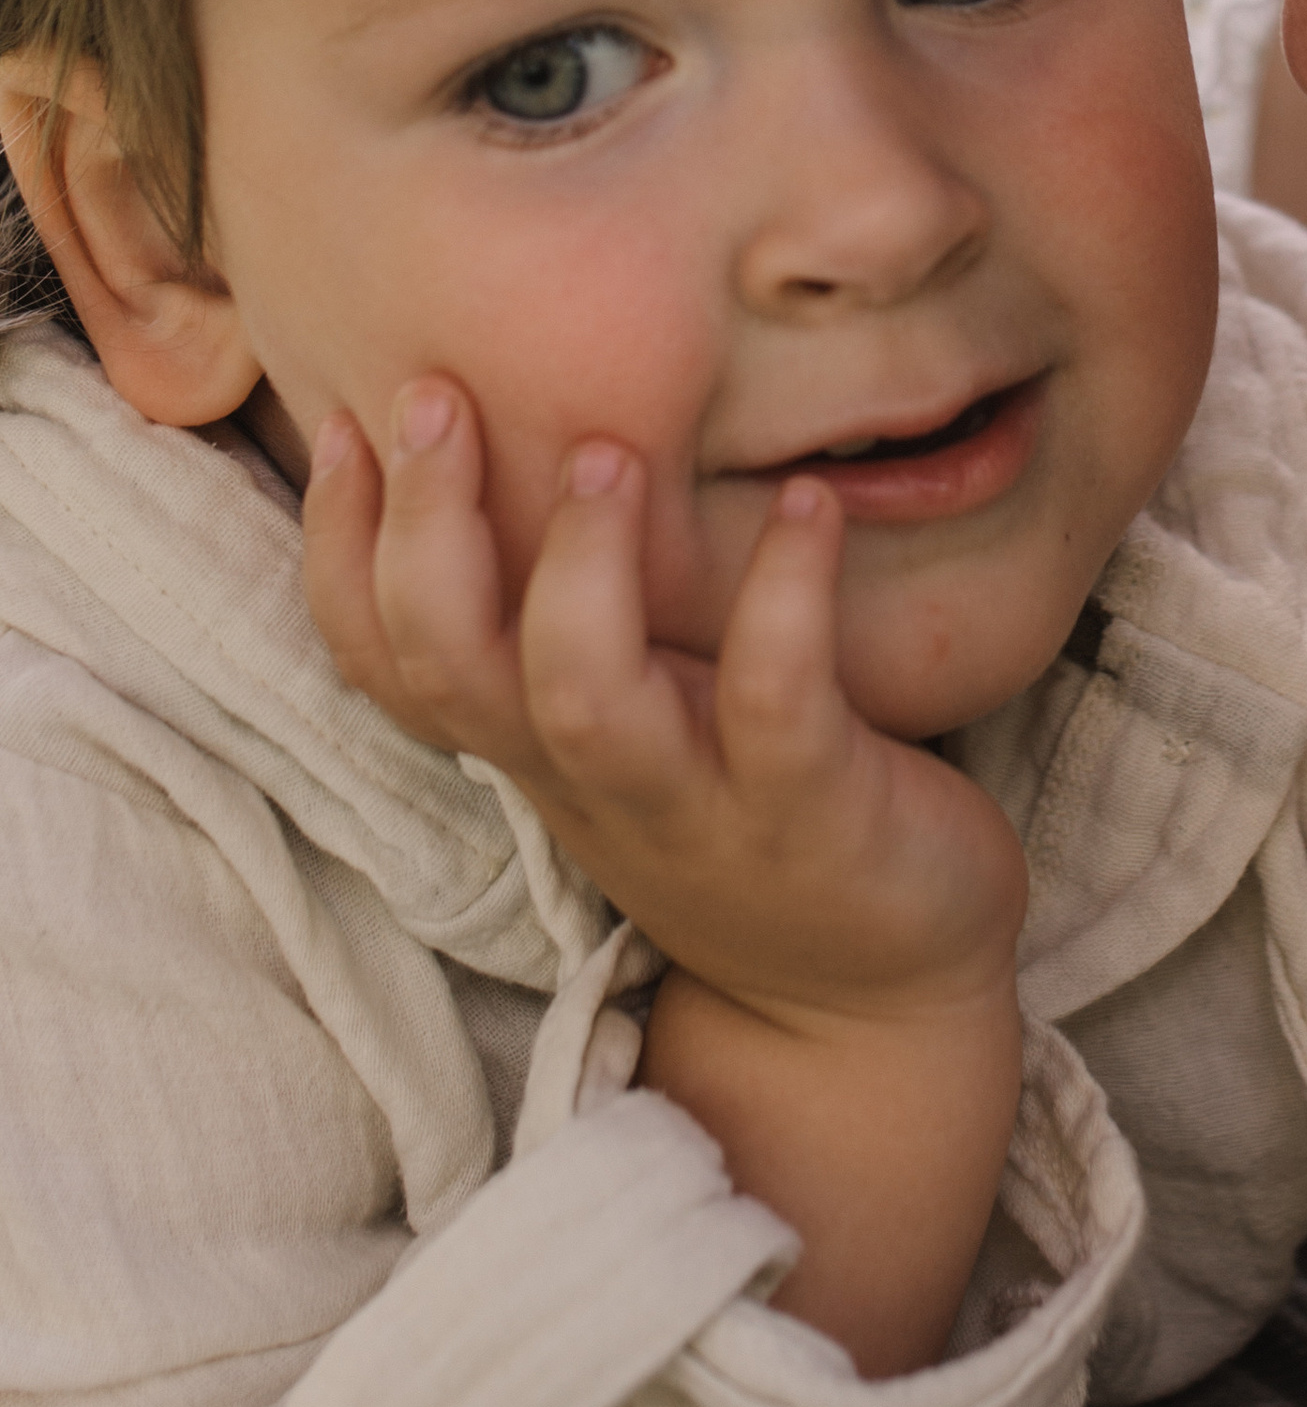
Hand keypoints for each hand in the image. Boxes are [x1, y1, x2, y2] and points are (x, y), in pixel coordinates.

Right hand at [303, 380, 1027, 1039]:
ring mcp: (694, 803)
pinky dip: (786, 596)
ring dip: (580, 570)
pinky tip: (810, 503)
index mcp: (535, 749)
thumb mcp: (639, 731)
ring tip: (607, 452)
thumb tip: (538, 460)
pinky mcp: (809, 813)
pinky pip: (777, 704)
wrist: (868, 1008)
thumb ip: (581, 631)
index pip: (387, 661)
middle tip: (436, 398)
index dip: (339, 552)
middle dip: (425, 532)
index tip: (338, 421)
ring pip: (584, 698)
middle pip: (451, 665)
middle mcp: (589, 779)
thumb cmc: (755, 822)